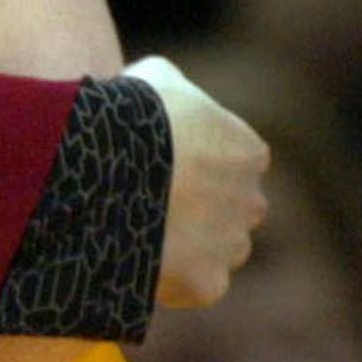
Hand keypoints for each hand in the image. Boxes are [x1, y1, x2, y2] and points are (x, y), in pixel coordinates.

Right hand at [124, 54, 267, 307]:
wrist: (110, 168)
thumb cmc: (131, 115)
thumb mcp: (153, 78)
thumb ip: (175, 88)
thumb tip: (169, 92)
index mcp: (247, 151)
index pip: (233, 160)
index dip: (195, 160)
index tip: (161, 159)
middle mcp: (251, 201)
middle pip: (229, 208)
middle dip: (199, 205)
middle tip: (147, 196)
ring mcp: (231, 245)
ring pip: (217, 248)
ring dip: (189, 242)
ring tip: (136, 226)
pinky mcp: (208, 284)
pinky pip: (192, 283)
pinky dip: (168, 274)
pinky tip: (131, 252)